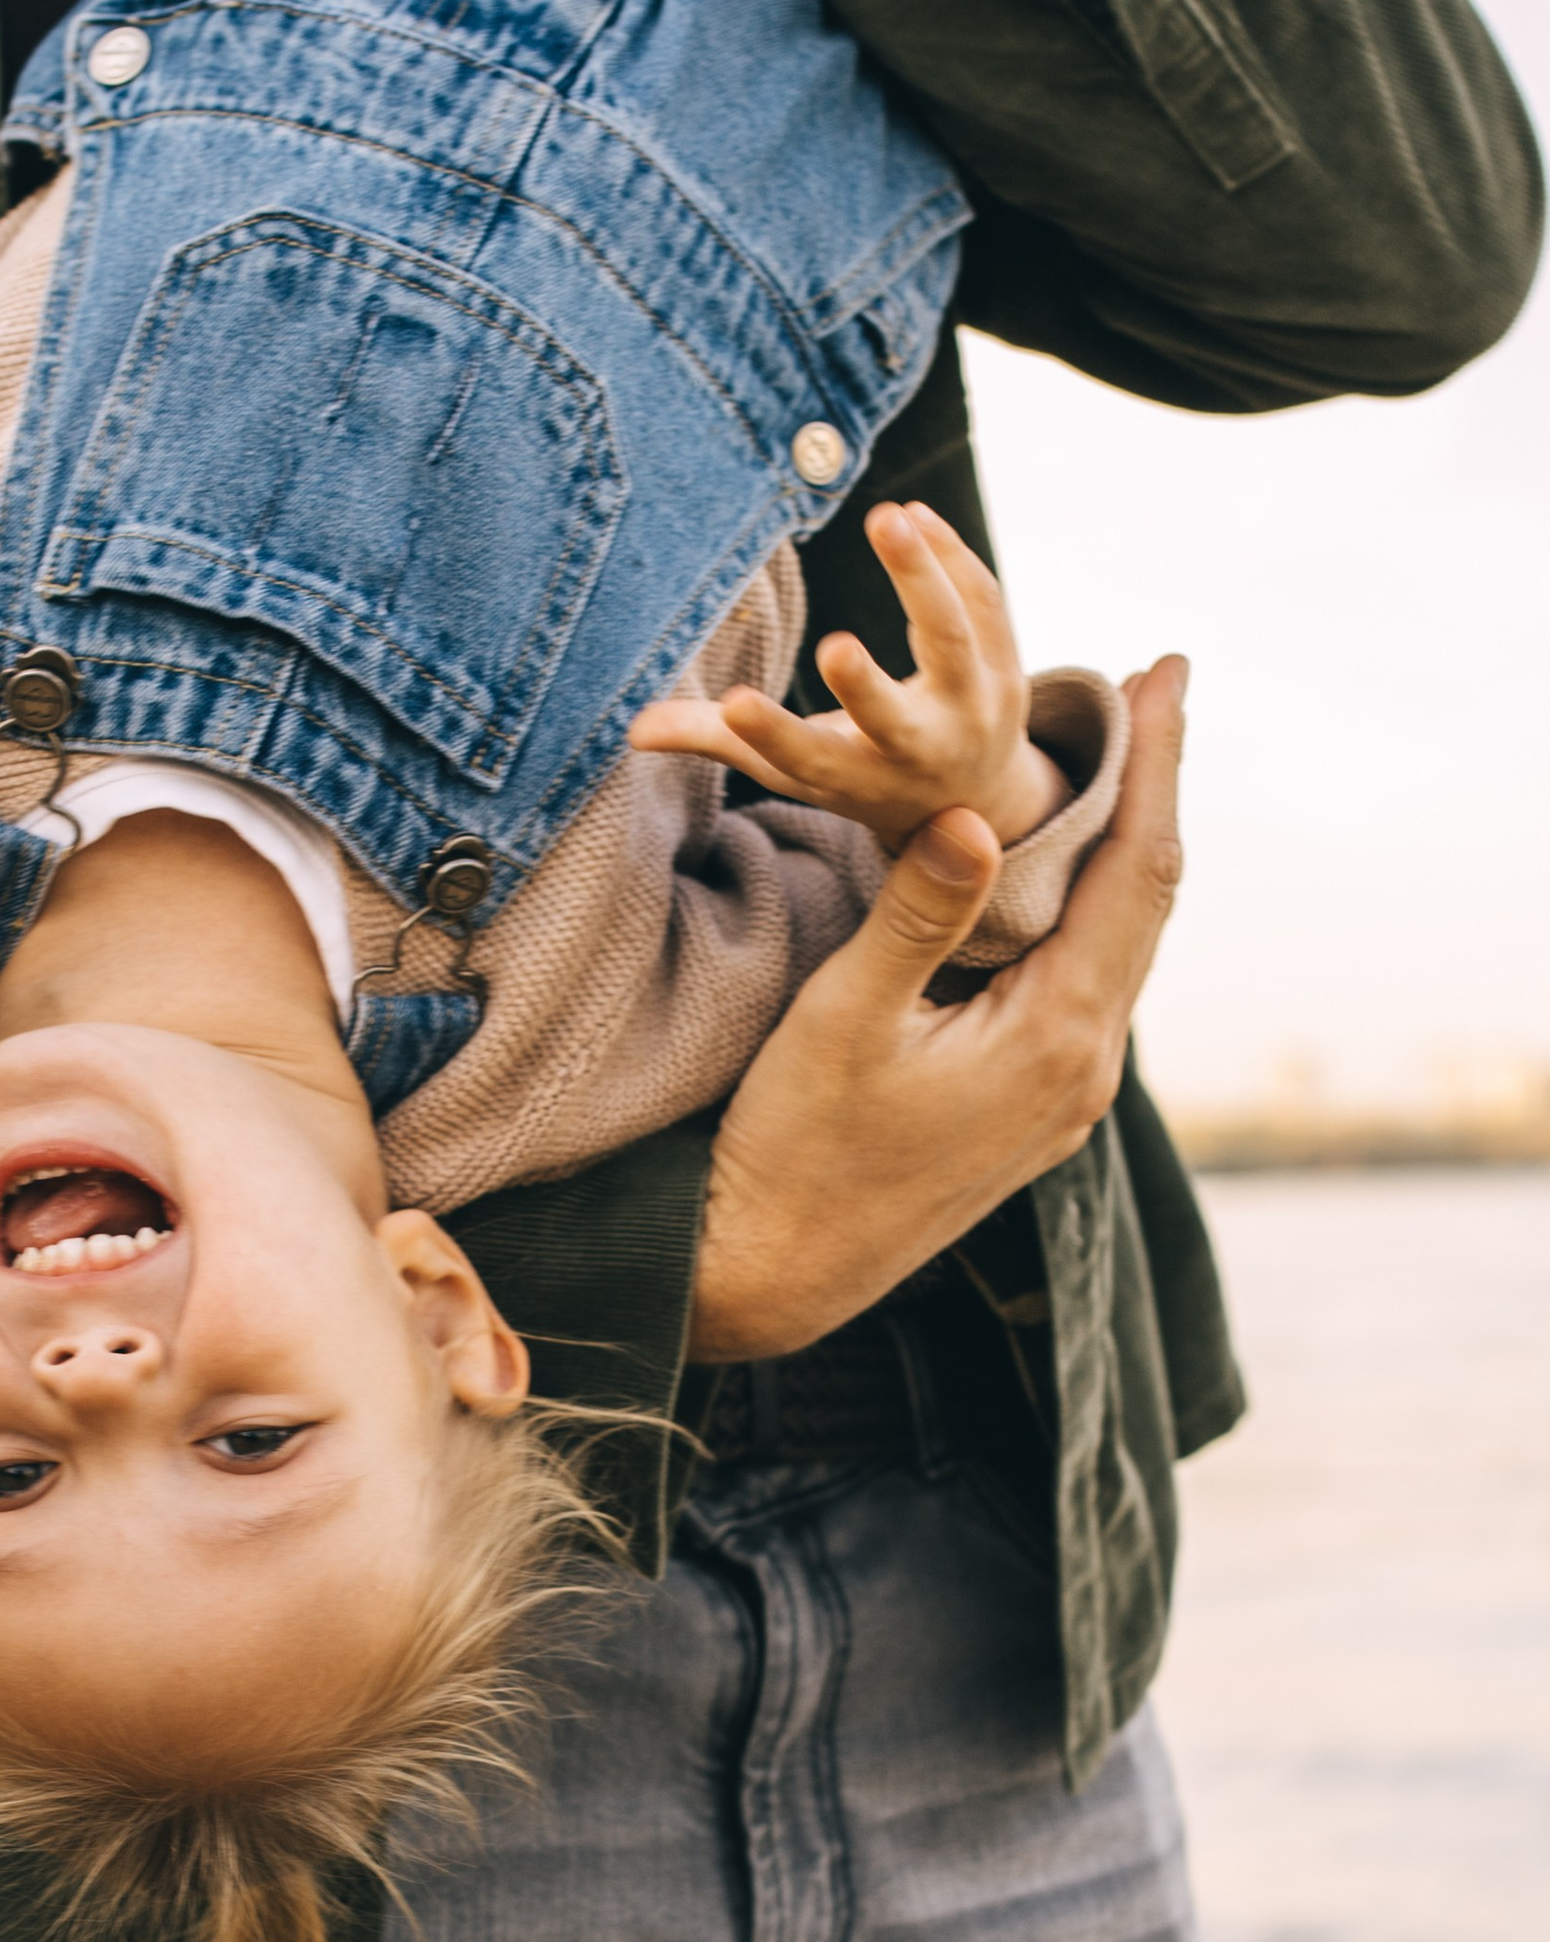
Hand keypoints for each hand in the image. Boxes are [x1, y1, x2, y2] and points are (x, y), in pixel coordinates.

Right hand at [633, 503, 1067, 850]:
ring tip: (889, 514)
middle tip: (835, 648)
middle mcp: (918, 751)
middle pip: (893, 719)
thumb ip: (721, 741)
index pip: (806, 762)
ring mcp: (973, 711)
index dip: (769, 736)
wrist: (979, 796)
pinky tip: (916, 514)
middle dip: (865, 689)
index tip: (732, 705)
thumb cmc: (861, 769)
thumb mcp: (795, 764)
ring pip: (954, 642)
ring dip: (924, 577)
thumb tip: (634, 729)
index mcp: (855, 778)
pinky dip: (954, 558)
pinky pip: (986, 606)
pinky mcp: (1010, 670)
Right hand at [687, 658, 1188, 1361]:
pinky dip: (1085, 905)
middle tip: (1149, 689)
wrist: (776, 1272)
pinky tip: (1060, 871)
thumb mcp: (845, 1018)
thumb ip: (918, 915)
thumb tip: (975, 815)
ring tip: (1114, 757)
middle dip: (1151, 788)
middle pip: (1146, 899)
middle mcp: (1086, 1068)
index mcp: (1057, 1037)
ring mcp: (1066, 1096)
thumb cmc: (796, 1147)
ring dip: (1120, 847)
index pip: (1136, 869)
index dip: (1157, 761)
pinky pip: (1086, 981)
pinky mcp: (1035, 1107)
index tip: (1165, 669)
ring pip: (1119, 942)